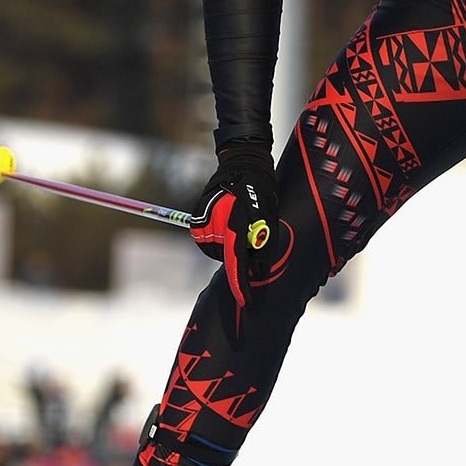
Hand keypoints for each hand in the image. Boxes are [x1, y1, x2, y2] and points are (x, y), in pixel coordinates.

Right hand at [190, 140, 283, 308]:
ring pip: (213, 250)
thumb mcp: (269, 219)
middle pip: (224, 258)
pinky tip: (226, 225)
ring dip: (225, 247)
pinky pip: (203, 240)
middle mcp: (216, 225)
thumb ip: (263, 246)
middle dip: (237, 257)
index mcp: (236, 226)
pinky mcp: (196, 217)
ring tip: (238, 226)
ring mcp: (203, 220)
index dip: (241, 285)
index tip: (245, 301)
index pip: (236, 264)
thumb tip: (256, 270)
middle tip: (251, 238)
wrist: (243, 164)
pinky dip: (214, 239)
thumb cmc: (261, 191)